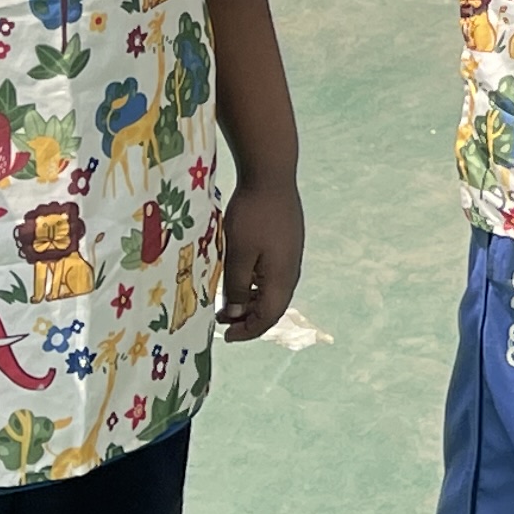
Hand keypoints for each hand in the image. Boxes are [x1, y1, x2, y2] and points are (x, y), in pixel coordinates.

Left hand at [217, 176, 305, 340]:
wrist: (271, 176)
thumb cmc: (251, 216)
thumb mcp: (238, 255)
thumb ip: (236, 288)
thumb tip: (234, 314)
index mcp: (281, 278)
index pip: (269, 316)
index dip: (249, 331)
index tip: (227, 337)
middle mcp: (291, 270)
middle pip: (273, 306)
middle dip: (249, 318)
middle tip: (223, 321)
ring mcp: (291, 255)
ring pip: (272, 290)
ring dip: (251, 301)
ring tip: (227, 302)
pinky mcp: (287, 243)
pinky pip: (273, 275)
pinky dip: (256, 284)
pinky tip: (240, 277)